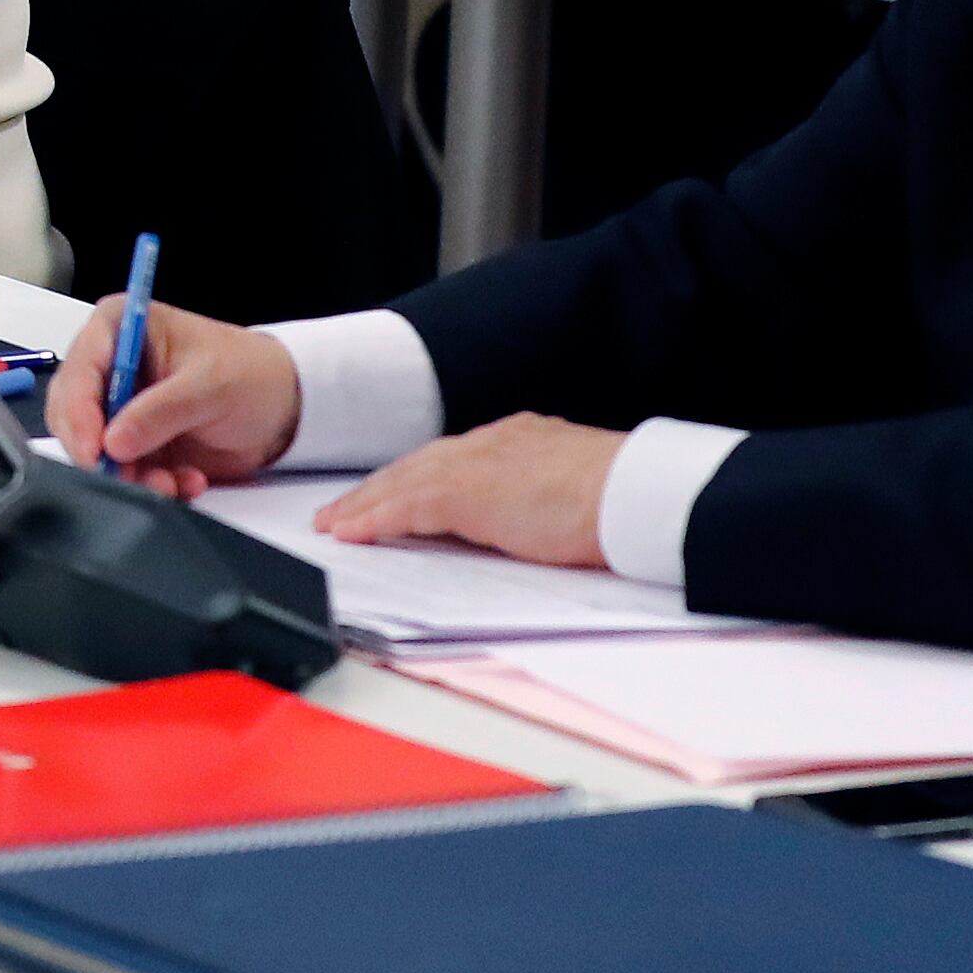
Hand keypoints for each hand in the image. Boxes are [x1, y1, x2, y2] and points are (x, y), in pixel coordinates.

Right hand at [50, 299, 303, 497]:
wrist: (285, 408)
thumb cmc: (251, 374)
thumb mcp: (209, 385)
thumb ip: (160, 411)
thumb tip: (113, 441)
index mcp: (120, 326)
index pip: (80, 368)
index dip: (79, 411)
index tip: (94, 448)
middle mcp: (112, 364)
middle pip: (75, 412)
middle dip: (100, 450)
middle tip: (127, 476)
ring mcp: (122, 405)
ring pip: (95, 448)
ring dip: (131, 474)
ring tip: (171, 483)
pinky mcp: (136, 440)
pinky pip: (123, 470)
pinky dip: (150, 482)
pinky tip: (185, 481)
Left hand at [316, 415, 627, 570]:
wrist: (637, 492)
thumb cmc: (623, 499)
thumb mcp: (573, 489)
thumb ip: (541, 496)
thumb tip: (530, 518)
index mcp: (518, 440)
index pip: (452, 460)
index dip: (416, 478)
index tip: (393, 494)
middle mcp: (491, 444)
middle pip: (417, 465)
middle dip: (378, 488)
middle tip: (343, 509)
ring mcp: (478, 465)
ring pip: (404, 482)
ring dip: (365, 504)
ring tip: (335, 524)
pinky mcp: (468, 493)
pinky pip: (407, 506)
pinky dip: (376, 518)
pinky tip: (353, 532)